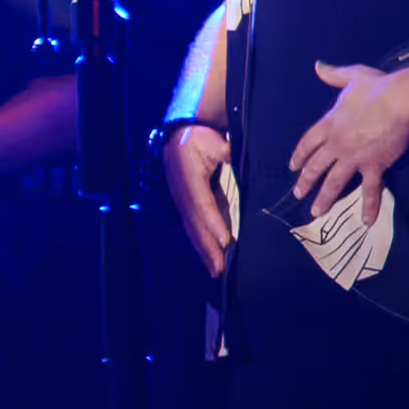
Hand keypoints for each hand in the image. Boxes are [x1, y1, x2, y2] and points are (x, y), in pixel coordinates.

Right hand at [159, 119, 242, 278]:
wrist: (176, 137)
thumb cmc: (197, 139)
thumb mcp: (211, 140)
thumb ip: (224, 151)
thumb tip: (232, 156)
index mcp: (189, 177)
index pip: (203, 203)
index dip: (213, 222)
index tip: (225, 239)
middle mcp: (183, 194)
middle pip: (195, 224)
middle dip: (207, 247)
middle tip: (220, 267)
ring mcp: (183, 202)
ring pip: (193, 230)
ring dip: (204, 251)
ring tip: (216, 270)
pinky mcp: (186, 206)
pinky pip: (193, 228)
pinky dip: (201, 245)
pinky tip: (210, 258)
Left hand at [288, 59, 408, 216]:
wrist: (400, 101)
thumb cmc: (377, 87)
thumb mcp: (352, 76)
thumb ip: (333, 74)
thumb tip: (318, 66)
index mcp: (329, 124)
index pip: (307, 143)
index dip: (299, 155)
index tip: (292, 167)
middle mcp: (336, 144)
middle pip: (315, 166)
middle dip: (305, 181)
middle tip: (298, 194)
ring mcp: (353, 157)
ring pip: (335, 182)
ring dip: (325, 198)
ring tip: (316, 211)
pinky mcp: (374, 166)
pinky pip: (371, 190)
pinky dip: (369, 206)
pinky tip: (366, 221)